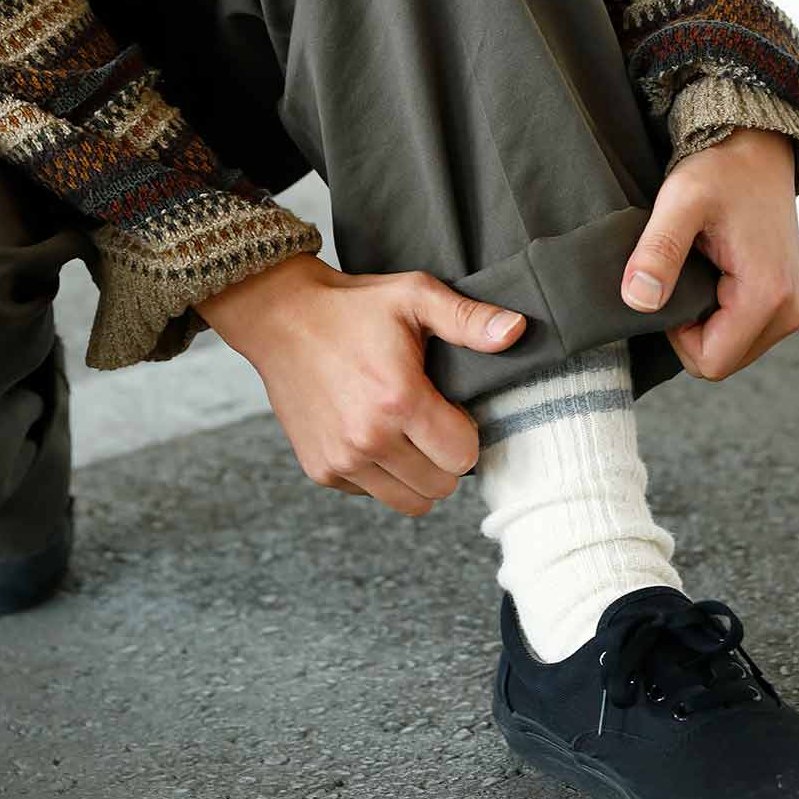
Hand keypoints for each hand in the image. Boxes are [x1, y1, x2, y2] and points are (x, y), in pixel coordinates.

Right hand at [196, 255, 525, 514]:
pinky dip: (381, 475)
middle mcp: (368, 439)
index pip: (464, 455)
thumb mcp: (415, 297)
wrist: (280, 317)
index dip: (465, 432)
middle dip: (445, 457)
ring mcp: (341, 460)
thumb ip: (469, 320)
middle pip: (441, 486)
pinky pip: (373, 494)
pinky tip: (372, 435)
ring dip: (417, 474)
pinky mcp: (321, 470)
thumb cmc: (353, 307)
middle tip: (429, 421)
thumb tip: (518, 331)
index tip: (449, 407)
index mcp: (399, 400)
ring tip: (405, 433)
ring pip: (410, 502)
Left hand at [621, 128, 798, 380]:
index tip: (670, 285)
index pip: (710, 363)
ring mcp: (789, 310)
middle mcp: (788, 312)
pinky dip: (717, 314)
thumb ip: (659, 251)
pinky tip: (711, 273)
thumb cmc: (720, 169)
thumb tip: (638, 302)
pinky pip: (738, 333)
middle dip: (690, 331)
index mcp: (767, 296)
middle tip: (682, 274)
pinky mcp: (783, 303)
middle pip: (719, 361)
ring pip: (728, 350)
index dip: (676, 334)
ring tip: (699, 268)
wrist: (756, 147)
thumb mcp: (681, 201)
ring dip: (703, 322)